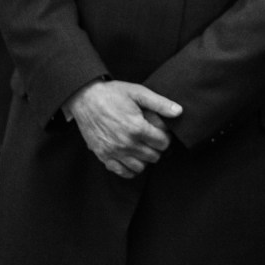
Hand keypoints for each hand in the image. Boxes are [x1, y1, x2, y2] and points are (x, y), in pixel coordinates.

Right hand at [66, 80, 181, 178]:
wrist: (85, 98)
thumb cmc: (112, 94)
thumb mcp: (138, 92)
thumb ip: (160, 103)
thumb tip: (179, 111)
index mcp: (136, 128)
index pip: (163, 143)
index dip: (166, 138)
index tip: (163, 133)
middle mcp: (126, 143)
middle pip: (153, 156)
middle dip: (157, 148)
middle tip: (154, 139)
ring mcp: (113, 151)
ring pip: (140, 167)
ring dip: (145, 159)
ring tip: (144, 148)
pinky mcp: (103, 155)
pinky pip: (122, 172)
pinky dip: (130, 169)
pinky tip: (132, 158)